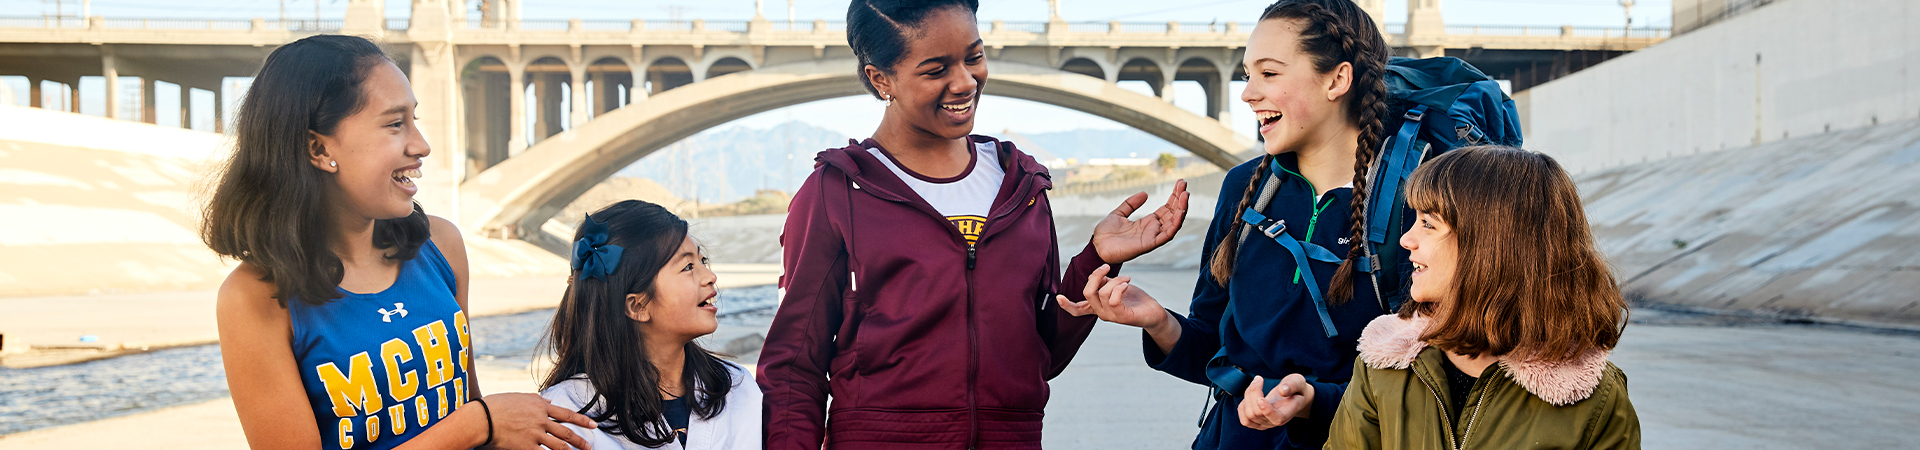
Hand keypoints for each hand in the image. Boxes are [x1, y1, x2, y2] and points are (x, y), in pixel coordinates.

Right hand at [479, 393, 597, 449]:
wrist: (483, 417)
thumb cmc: (497, 405)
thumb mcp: (520, 397)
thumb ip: (536, 399)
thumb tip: (548, 400)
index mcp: (540, 406)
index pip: (566, 414)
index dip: (582, 420)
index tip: (593, 425)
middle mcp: (541, 420)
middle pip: (566, 432)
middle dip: (580, 440)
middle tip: (589, 446)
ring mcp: (535, 434)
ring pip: (559, 445)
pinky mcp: (526, 447)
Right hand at [1055, 264, 1167, 329]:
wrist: (1153, 313)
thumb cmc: (1135, 299)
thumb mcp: (1116, 287)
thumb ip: (1104, 282)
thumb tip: (1097, 274)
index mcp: (1097, 306)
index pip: (1078, 310)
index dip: (1066, 305)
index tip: (1058, 297)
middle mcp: (1101, 313)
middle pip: (1087, 292)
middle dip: (1095, 275)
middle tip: (1106, 267)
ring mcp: (1111, 316)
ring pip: (1103, 292)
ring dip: (1116, 280)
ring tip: (1126, 278)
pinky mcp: (1122, 316)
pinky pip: (1114, 299)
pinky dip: (1120, 287)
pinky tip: (1127, 284)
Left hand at [1091, 180, 1190, 263]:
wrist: (1097, 247)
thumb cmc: (1106, 234)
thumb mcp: (1119, 213)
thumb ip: (1131, 204)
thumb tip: (1145, 193)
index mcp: (1147, 222)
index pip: (1167, 208)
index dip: (1174, 196)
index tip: (1180, 183)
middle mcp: (1153, 229)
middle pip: (1173, 213)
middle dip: (1180, 199)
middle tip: (1184, 184)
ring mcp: (1152, 237)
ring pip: (1174, 223)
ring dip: (1182, 209)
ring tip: (1186, 194)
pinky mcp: (1149, 244)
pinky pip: (1167, 235)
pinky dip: (1175, 224)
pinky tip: (1180, 212)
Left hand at [1238, 374, 1314, 430]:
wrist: (1292, 396)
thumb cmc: (1295, 389)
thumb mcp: (1298, 381)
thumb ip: (1292, 385)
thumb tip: (1282, 390)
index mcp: (1287, 413)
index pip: (1277, 419)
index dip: (1267, 410)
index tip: (1261, 398)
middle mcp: (1274, 422)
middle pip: (1257, 413)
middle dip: (1254, 393)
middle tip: (1259, 378)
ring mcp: (1265, 424)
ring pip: (1249, 415)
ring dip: (1247, 396)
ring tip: (1255, 384)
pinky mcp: (1256, 423)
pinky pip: (1244, 419)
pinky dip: (1242, 406)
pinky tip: (1249, 395)